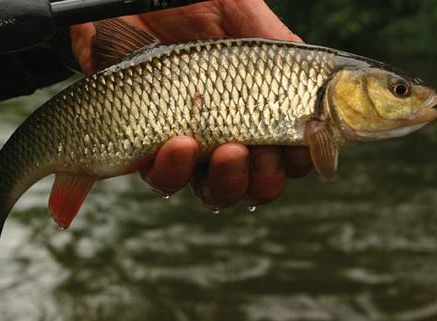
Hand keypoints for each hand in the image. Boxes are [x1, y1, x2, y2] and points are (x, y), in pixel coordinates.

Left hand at [70, 0, 312, 208]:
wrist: (121, 0)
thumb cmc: (184, 3)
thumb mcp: (241, 11)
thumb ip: (279, 43)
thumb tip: (316, 76)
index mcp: (252, 105)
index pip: (288, 150)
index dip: (301, 159)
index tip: (303, 147)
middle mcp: (224, 132)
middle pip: (255, 184)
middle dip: (266, 180)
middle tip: (262, 154)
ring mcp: (186, 146)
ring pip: (215, 193)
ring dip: (228, 182)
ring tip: (228, 151)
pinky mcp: (145, 150)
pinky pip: (165, 180)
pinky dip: (176, 170)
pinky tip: (180, 143)